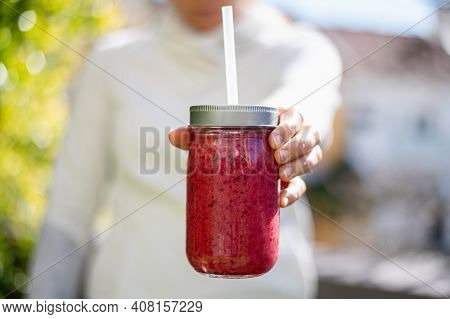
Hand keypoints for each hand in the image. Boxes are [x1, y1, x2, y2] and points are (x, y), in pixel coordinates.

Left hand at [168, 106, 321, 207]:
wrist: (261, 148)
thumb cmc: (242, 134)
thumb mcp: (228, 129)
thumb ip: (200, 133)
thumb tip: (172, 136)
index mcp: (282, 119)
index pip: (296, 117)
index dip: (289, 128)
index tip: (272, 140)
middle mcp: (296, 136)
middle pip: (309, 138)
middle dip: (295, 150)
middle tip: (276, 159)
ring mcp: (299, 157)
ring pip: (312, 159)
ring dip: (300, 168)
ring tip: (281, 178)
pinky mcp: (296, 178)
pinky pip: (303, 184)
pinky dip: (295, 192)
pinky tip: (281, 200)